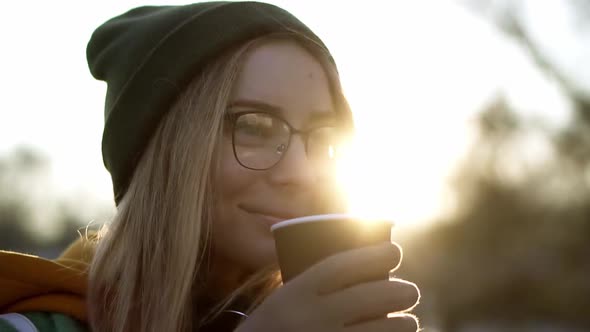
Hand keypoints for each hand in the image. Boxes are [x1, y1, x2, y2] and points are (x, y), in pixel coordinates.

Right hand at [235, 242, 419, 331]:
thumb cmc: (274, 329)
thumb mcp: (285, 299)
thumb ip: (316, 285)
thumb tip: (368, 266)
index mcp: (297, 294)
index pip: (344, 265)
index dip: (375, 254)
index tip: (395, 251)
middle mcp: (314, 319)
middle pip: (375, 296)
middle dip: (403, 291)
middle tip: (410, 291)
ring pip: (387, 329)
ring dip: (404, 324)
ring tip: (405, 321)